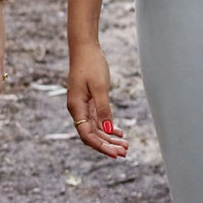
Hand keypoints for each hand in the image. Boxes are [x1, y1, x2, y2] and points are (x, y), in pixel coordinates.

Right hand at [67, 42, 127, 157]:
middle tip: (125, 153)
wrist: (85, 48)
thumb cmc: (91, 65)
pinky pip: (97, 119)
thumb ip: (104, 110)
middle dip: (108, 145)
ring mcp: (82, 106)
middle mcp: (77, 109)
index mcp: (76, 107)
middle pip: (92, 134)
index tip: (115, 154)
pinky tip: (118, 132)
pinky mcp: (88, 101)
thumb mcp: (100, 88)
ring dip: (109, 138)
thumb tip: (107, 131)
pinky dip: (108, 127)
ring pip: (95, 128)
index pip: (87, 135)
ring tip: (125, 145)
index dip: (101, 146)